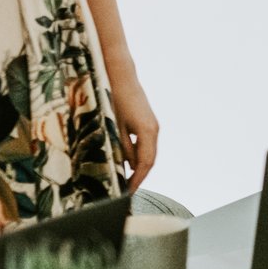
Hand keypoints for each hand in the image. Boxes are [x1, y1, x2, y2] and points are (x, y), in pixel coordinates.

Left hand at [107, 68, 158, 193]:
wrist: (121, 75)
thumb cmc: (114, 98)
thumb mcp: (114, 126)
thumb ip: (122, 147)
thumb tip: (126, 166)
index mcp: (148, 131)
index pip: (145, 163)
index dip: (137, 180)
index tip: (128, 193)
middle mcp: (154, 129)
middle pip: (150, 160)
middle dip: (139, 176)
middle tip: (127, 191)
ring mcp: (152, 125)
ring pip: (148, 152)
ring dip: (139, 167)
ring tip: (126, 180)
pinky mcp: (147, 121)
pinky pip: (146, 144)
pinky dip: (138, 156)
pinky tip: (126, 162)